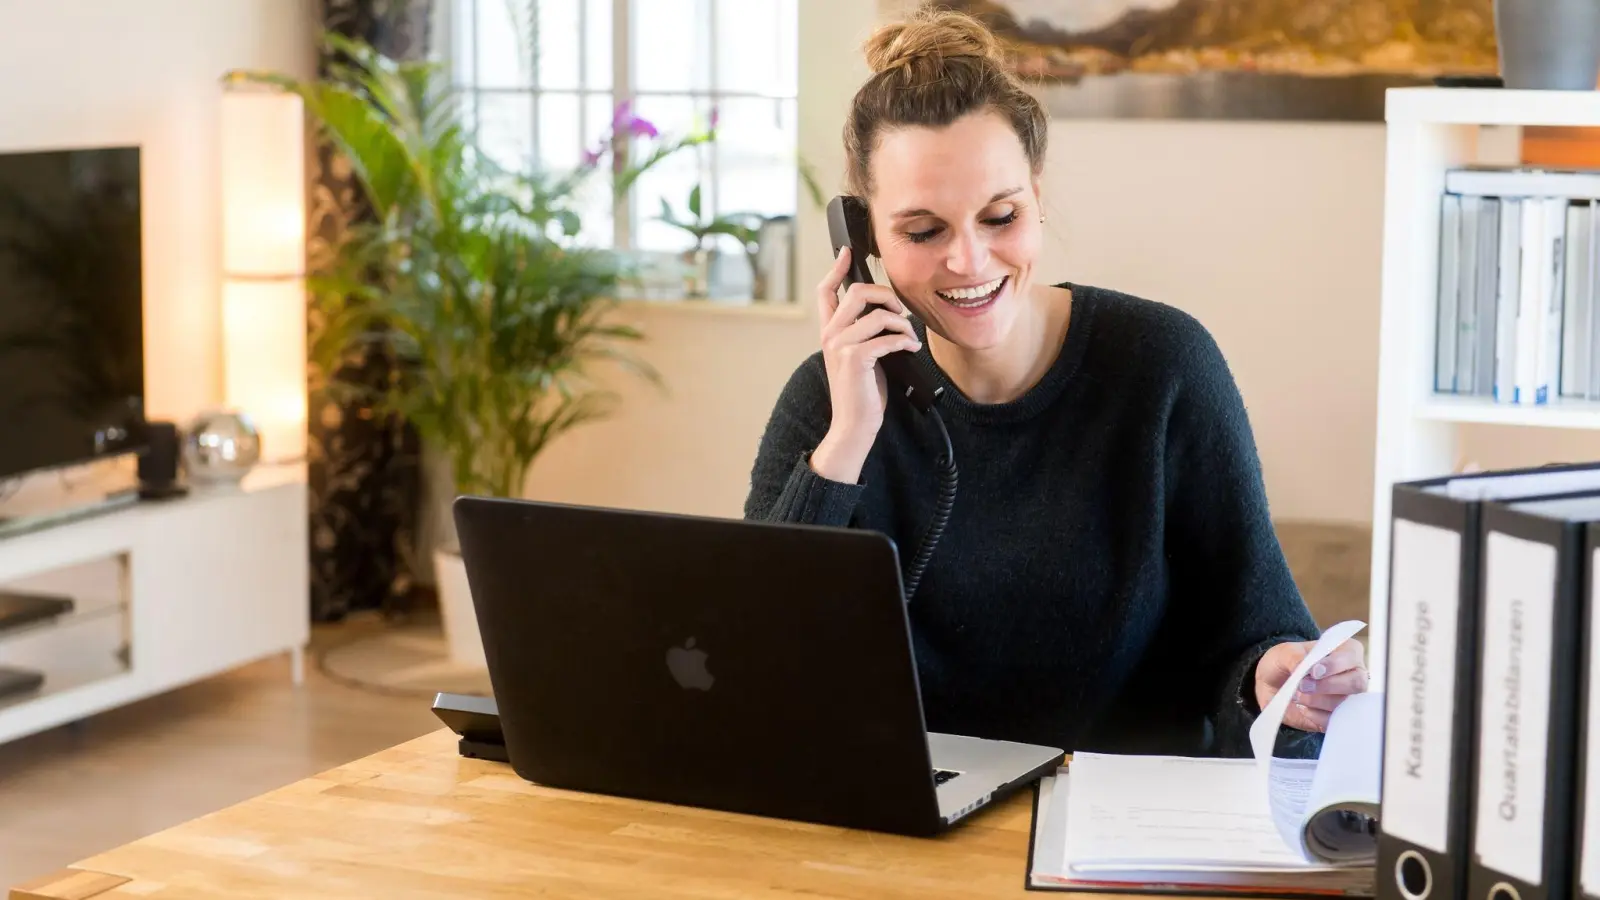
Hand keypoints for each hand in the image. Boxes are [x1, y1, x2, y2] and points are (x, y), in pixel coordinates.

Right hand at [809, 245, 920, 482]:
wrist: (854, 424)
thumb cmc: (862, 391)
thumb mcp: (861, 355)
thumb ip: (864, 332)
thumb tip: (889, 311)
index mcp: (830, 331)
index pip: (825, 291)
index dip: (836, 268)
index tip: (847, 252)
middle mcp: (830, 334)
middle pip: (858, 292)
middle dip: (888, 296)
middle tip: (901, 313)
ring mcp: (841, 346)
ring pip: (878, 314)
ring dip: (903, 324)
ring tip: (909, 338)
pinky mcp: (855, 358)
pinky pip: (887, 336)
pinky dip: (905, 340)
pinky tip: (910, 348)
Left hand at [1254, 638, 1367, 732]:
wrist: (1272, 687)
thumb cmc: (1284, 664)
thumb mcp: (1284, 653)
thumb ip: (1295, 657)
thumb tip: (1308, 669)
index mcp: (1345, 651)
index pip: (1351, 656)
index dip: (1334, 665)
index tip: (1314, 672)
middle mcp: (1354, 675)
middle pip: (1356, 683)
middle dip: (1327, 686)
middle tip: (1302, 686)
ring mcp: (1349, 698)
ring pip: (1345, 703)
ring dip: (1317, 701)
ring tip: (1297, 696)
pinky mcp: (1339, 717)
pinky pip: (1335, 720)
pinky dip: (1316, 716)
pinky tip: (1302, 708)